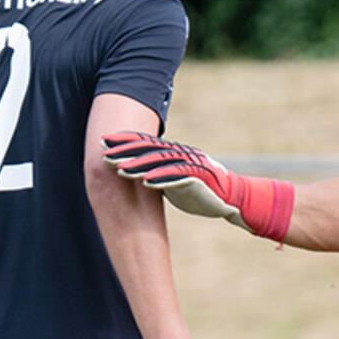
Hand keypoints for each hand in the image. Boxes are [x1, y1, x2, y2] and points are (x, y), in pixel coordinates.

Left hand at [102, 132, 293, 240]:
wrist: (233, 199)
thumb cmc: (203, 192)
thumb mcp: (175, 181)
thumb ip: (158, 175)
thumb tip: (138, 174)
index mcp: (173, 154)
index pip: (146, 144)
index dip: (125, 141)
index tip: (105, 140)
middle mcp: (180, 155)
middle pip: (149, 149)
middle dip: (126, 150)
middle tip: (105, 150)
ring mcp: (189, 165)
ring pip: (160, 162)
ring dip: (139, 166)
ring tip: (119, 169)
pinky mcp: (199, 179)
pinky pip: (177, 177)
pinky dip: (161, 179)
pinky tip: (146, 182)